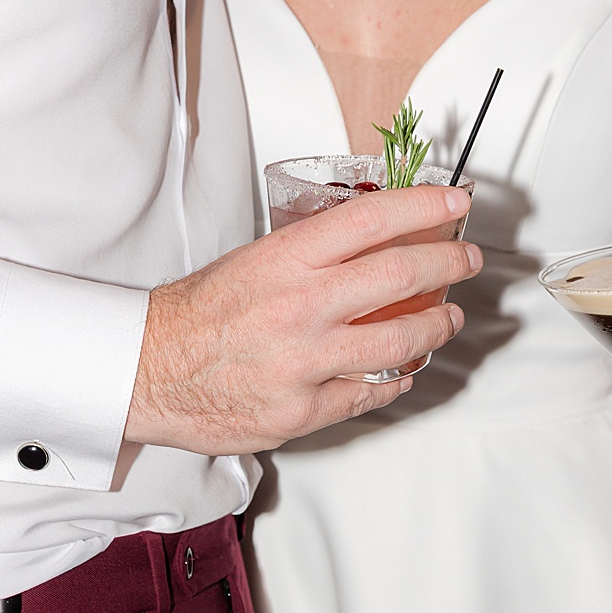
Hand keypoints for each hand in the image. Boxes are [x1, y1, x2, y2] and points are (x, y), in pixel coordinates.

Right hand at [127, 184, 480, 456]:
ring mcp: (304, 363)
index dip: (424, 206)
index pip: (372, 220)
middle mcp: (300, 308)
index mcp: (284, 262)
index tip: (453, 202)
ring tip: (445, 318)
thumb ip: (310, 254)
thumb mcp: (251, 262)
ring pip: (400, 343)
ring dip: (435, 327)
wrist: (147, 371)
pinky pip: (369, 394)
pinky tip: (402, 371)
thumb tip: (371, 241)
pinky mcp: (302, 410)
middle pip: (401, 275)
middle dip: (448, 263)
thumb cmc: (193, 317)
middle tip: (464, 260)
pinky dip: (394, 380)